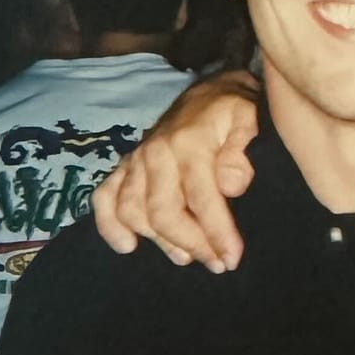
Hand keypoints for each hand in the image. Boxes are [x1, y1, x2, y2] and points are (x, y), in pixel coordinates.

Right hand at [92, 70, 260, 271]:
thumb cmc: (236, 111)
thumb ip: (243, 150)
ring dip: (159, 241)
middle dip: (192, 244)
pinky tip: (128, 245)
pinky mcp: (126, 166)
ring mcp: (137, 160)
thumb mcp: (250, 119)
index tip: (232, 258)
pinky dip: (110, 224)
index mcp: (189, 144)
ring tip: (187, 258)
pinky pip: (104, 197)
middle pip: (164, 212)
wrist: (213, 91)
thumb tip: (232, 186)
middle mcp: (156, 153)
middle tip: (218, 263)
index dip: (217, 233)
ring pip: (134, 211)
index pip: (202, 199)